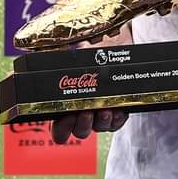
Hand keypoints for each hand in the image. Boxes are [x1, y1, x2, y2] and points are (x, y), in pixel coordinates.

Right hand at [51, 23, 132, 143]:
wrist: (116, 47)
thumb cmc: (93, 54)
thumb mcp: (78, 57)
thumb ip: (68, 61)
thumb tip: (65, 55)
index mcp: (68, 105)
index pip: (60, 130)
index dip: (62, 129)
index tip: (66, 116)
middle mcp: (83, 114)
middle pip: (80, 131)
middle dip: (83, 124)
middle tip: (86, 111)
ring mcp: (100, 115)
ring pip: (99, 128)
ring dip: (101, 122)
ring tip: (105, 110)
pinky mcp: (117, 113)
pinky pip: (116, 123)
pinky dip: (117, 118)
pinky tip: (117, 110)